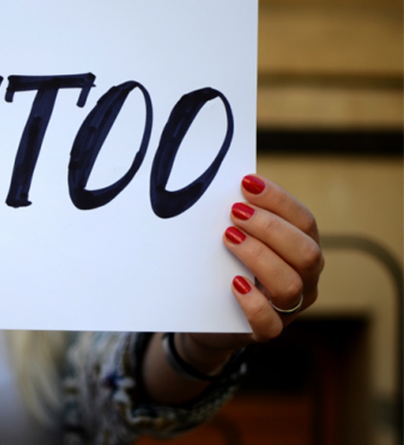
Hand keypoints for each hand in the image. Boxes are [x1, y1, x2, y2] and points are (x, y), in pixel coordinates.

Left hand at [190, 174, 323, 352]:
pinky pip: (269, 323)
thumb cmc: (226, 269)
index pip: (304, 222)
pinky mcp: (266, 331)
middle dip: (270, 227)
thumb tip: (224, 187)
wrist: (207, 319)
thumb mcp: (235, 242)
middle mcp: (304, 279)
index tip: (247, 183)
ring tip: (228, 238)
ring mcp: (289, 309)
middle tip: (235, 212)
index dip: (279, 200)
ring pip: (290, 285)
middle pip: (306, 252)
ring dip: (259, 256)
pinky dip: (253, 302)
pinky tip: (234, 283)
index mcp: (302, 250)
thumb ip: (239, 219)